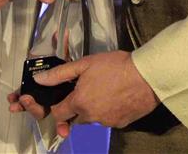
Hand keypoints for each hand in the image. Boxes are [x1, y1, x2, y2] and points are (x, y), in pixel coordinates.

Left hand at [8, 51, 157, 137]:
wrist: (147, 76)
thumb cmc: (115, 66)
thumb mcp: (85, 64)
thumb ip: (60, 73)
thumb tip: (39, 80)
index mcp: (79, 102)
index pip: (58, 114)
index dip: (57, 107)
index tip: (62, 100)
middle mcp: (91, 117)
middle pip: (76, 117)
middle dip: (77, 107)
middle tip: (88, 89)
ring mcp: (106, 122)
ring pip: (93, 118)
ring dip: (94, 108)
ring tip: (105, 89)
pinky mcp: (121, 124)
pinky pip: (109, 119)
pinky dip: (109, 111)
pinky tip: (117, 96)